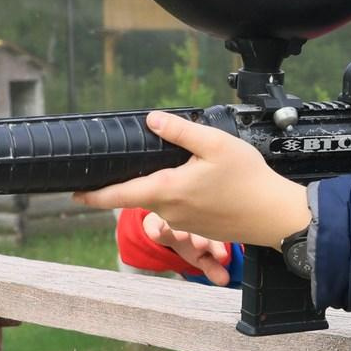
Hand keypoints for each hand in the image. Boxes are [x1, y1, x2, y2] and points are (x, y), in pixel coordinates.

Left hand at [77, 112, 311, 247]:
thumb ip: (180, 132)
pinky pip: (182, 211)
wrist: (275, 216)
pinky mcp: (198, 230)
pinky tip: (210, 186)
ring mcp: (184, 225)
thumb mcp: (215, 144)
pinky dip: (189, 196)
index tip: (74, 194)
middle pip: (144, 193)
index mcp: (167, 190)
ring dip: (172, 186)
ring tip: (201, 170)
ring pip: (165, 201)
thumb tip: (152, 121)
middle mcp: (170, 212)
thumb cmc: (249, 181)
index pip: (118, 195)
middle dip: (146, 178)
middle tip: (163, 161)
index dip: (93, 195)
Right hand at [140, 211, 234, 284]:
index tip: (221, 256)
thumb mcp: (201, 256)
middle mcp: (192, 224)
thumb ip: (212, 267)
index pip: (213, 241)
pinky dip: (154, 229)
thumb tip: (225, 281)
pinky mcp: (155, 222)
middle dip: (199, 237)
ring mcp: (173, 221)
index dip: (217, 248)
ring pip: (176, 225)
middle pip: (197, 229)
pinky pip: (153, 224)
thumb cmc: (188, 242)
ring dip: (179, 230)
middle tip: (201, 245)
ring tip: (181, 237)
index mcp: (206, 233)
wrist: (166, 226)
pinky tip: (155, 235)